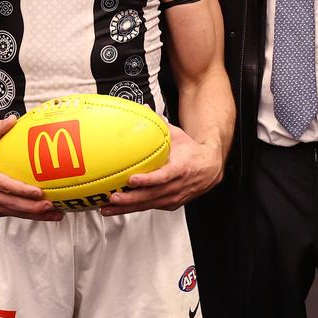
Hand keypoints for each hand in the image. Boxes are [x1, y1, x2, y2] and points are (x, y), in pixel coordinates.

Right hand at [0, 116, 60, 221]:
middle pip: (12, 204)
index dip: (22, 191)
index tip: (38, 192)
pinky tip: (45, 214)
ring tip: (56, 214)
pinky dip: (29, 215)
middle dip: (33, 207)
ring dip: (35, 215)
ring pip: (14, 212)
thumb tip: (13, 119)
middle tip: (52, 205)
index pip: (5, 186)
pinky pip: (13, 214)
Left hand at [103, 124, 222, 215]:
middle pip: (151, 196)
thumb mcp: (178, 136)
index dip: (147, 180)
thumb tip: (144, 108)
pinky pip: (149, 208)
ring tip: (108, 208)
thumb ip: (160, 124)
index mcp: (180, 169)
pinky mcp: (170, 205)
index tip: (131, 179)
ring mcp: (173, 198)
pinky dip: (133, 209)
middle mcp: (177, 186)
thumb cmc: (192, 152)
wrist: (210, 169)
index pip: (162, 177)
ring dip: (127, 208)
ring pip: (148, 205)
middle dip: (130, 199)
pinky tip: (118, 209)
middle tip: (112, 197)